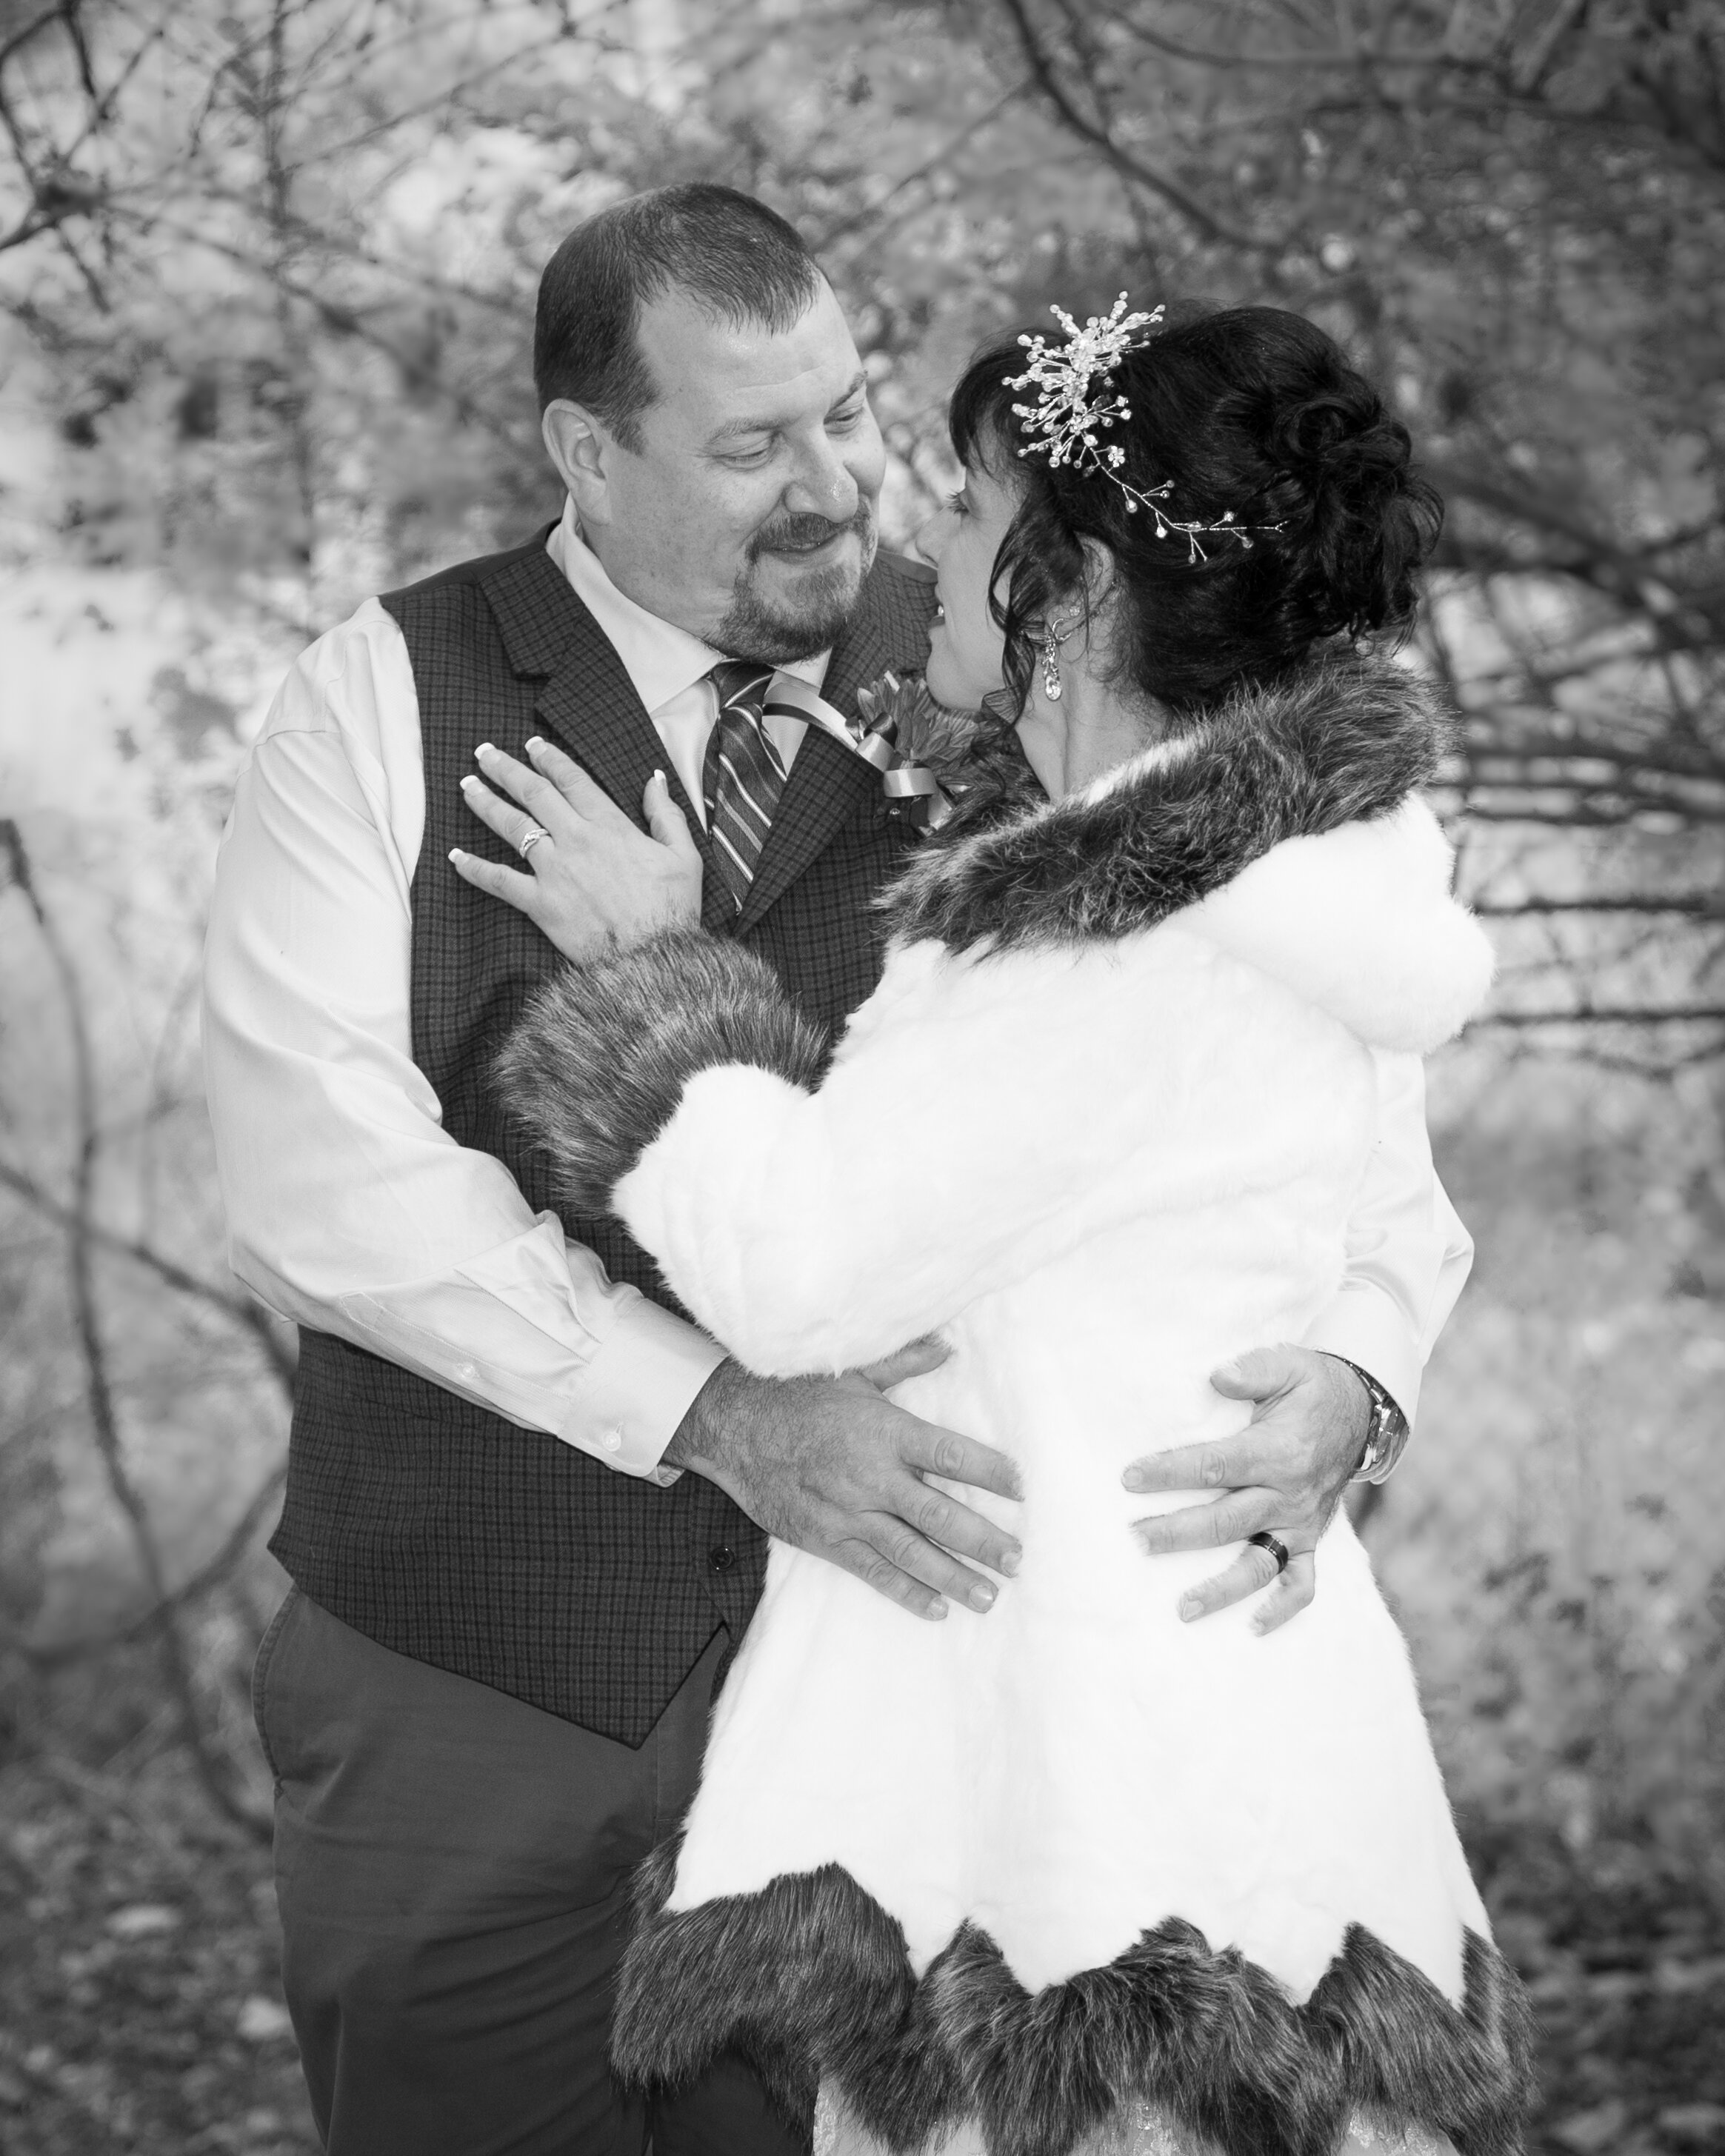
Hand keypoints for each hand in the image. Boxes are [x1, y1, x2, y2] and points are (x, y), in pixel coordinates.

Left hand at [450, 737, 702, 959]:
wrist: (653, 956)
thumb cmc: (671, 910)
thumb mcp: (684, 855)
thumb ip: (666, 814)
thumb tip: (654, 780)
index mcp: (610, 826)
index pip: (573, 781)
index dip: (550, 759)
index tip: (533, 745)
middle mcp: (576, 840)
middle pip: (534, 794)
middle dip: (506, 769)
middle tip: (485, 753)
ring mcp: (554, 871)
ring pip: (512, 826)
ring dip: (486, 802)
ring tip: (467, 786)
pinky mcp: (540, 903)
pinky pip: (498, 881)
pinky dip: (473, 868)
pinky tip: (454, 857)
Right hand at [667, 1340, 1022, 1621]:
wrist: (734, 1426)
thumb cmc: (798, 1393)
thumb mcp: (854, 1370)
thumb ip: (905, 1360)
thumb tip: (948, 1346)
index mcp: (885, 1432)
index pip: (950, 1456)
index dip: (991, 1473)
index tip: (1026, 1489)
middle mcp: (871, 1477)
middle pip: (939, 1515)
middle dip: (983, 1541)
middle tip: (1018, 1560)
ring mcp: (848, 1514)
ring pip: (911, 1552)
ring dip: (953, 1576)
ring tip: (990, 1596)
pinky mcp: (826, 1540)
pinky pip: (871, 1572)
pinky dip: (905, 1592)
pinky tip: (937, 1610)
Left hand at [1122, 1345, 1369, 1636]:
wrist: (1360, 1414)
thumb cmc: (1311, 1387)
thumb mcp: (1288, 1364)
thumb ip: (1252, 1371)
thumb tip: (1216, 1376)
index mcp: (1278, 1451)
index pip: (1217, 1465)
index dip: (1171, 1471)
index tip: (1129, 1478)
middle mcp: (1289, 1495)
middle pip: (1227, 1521)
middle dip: (1179, 1533)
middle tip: (1135, 1540)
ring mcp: (1300, 1524)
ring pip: (1259, 1564)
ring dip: (1221, 1589)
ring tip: (1182, 1609)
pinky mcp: (1310, 1542)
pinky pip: (1302, 1585)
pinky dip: (1282, 1610)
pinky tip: (1252, 1629)